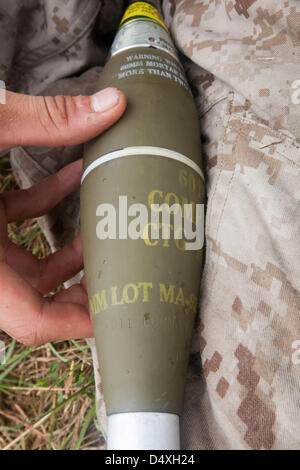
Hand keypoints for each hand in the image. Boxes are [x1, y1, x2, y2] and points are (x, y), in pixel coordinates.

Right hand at [0, 87, 125, 344]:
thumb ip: (48, 119)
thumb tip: (114, 104)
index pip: (29, 321)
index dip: (75, 324)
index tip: (113, 311)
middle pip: (35, 298)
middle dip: (80, 286)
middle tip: (119, 268)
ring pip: (26, 264)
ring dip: (68, 247)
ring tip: (105, 223)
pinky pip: (12, 224)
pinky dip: (44, 205)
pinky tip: (71, 177)